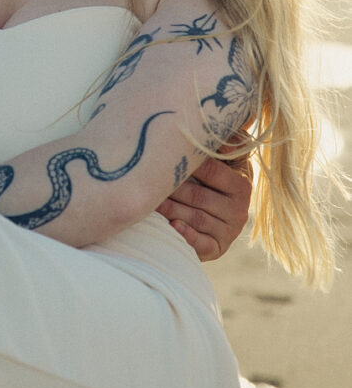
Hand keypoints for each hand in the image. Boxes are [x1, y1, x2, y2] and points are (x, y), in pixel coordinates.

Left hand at [156, 143, 251, 261]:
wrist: (215, 216)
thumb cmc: (212, 179)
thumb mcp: (223, 159)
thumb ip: (223, 142)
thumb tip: (220, 138)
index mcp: (241, 184)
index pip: (211, 170)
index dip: (186, 164)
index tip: (165, 156)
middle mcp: (239, 209)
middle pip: (198, 196)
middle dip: (171, 189)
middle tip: (146, 181)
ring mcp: (229, 231)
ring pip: (195, 218)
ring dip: (171, 210)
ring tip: (150, 202)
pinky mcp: (218, 249)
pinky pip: (202, 244)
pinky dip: (186, 236)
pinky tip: (172, 226)